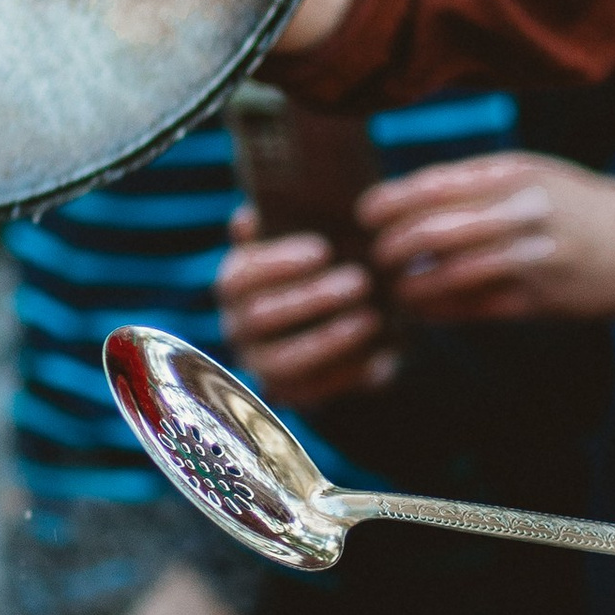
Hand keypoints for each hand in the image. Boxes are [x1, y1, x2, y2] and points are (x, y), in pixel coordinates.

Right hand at [218, 210, 399, 405]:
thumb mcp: (300, 240)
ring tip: (371, 318)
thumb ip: (276, 226)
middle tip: (360, 281)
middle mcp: (238, 327)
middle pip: (261, 317)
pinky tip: (379, 355)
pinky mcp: (288, 394)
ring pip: (284, 359)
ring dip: (330, 338)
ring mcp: (260, 364)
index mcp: (234, 285)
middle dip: (313, 298)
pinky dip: (346, 373)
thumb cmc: (318, 266)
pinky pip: (312, 392)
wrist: (338, 316)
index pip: (238, 278)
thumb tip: (247, 220)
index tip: (324, 249)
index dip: (278, 263)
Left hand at [356, 154, 614, 324]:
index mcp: (515, 172)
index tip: (366, 214)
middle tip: (377, 257)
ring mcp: (531, 259)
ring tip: (397, 287)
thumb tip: (407, 195)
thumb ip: (478, 181)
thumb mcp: (536, 173)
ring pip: (446, 274)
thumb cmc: (585, 206)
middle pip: (429, 231)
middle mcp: (520, 211)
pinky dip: (438, 310)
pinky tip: (425, 308)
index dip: (386, 203)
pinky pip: (471, 309)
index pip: (430, 184)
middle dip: (390, 248)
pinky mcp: (539, 301)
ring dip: (410, 285)